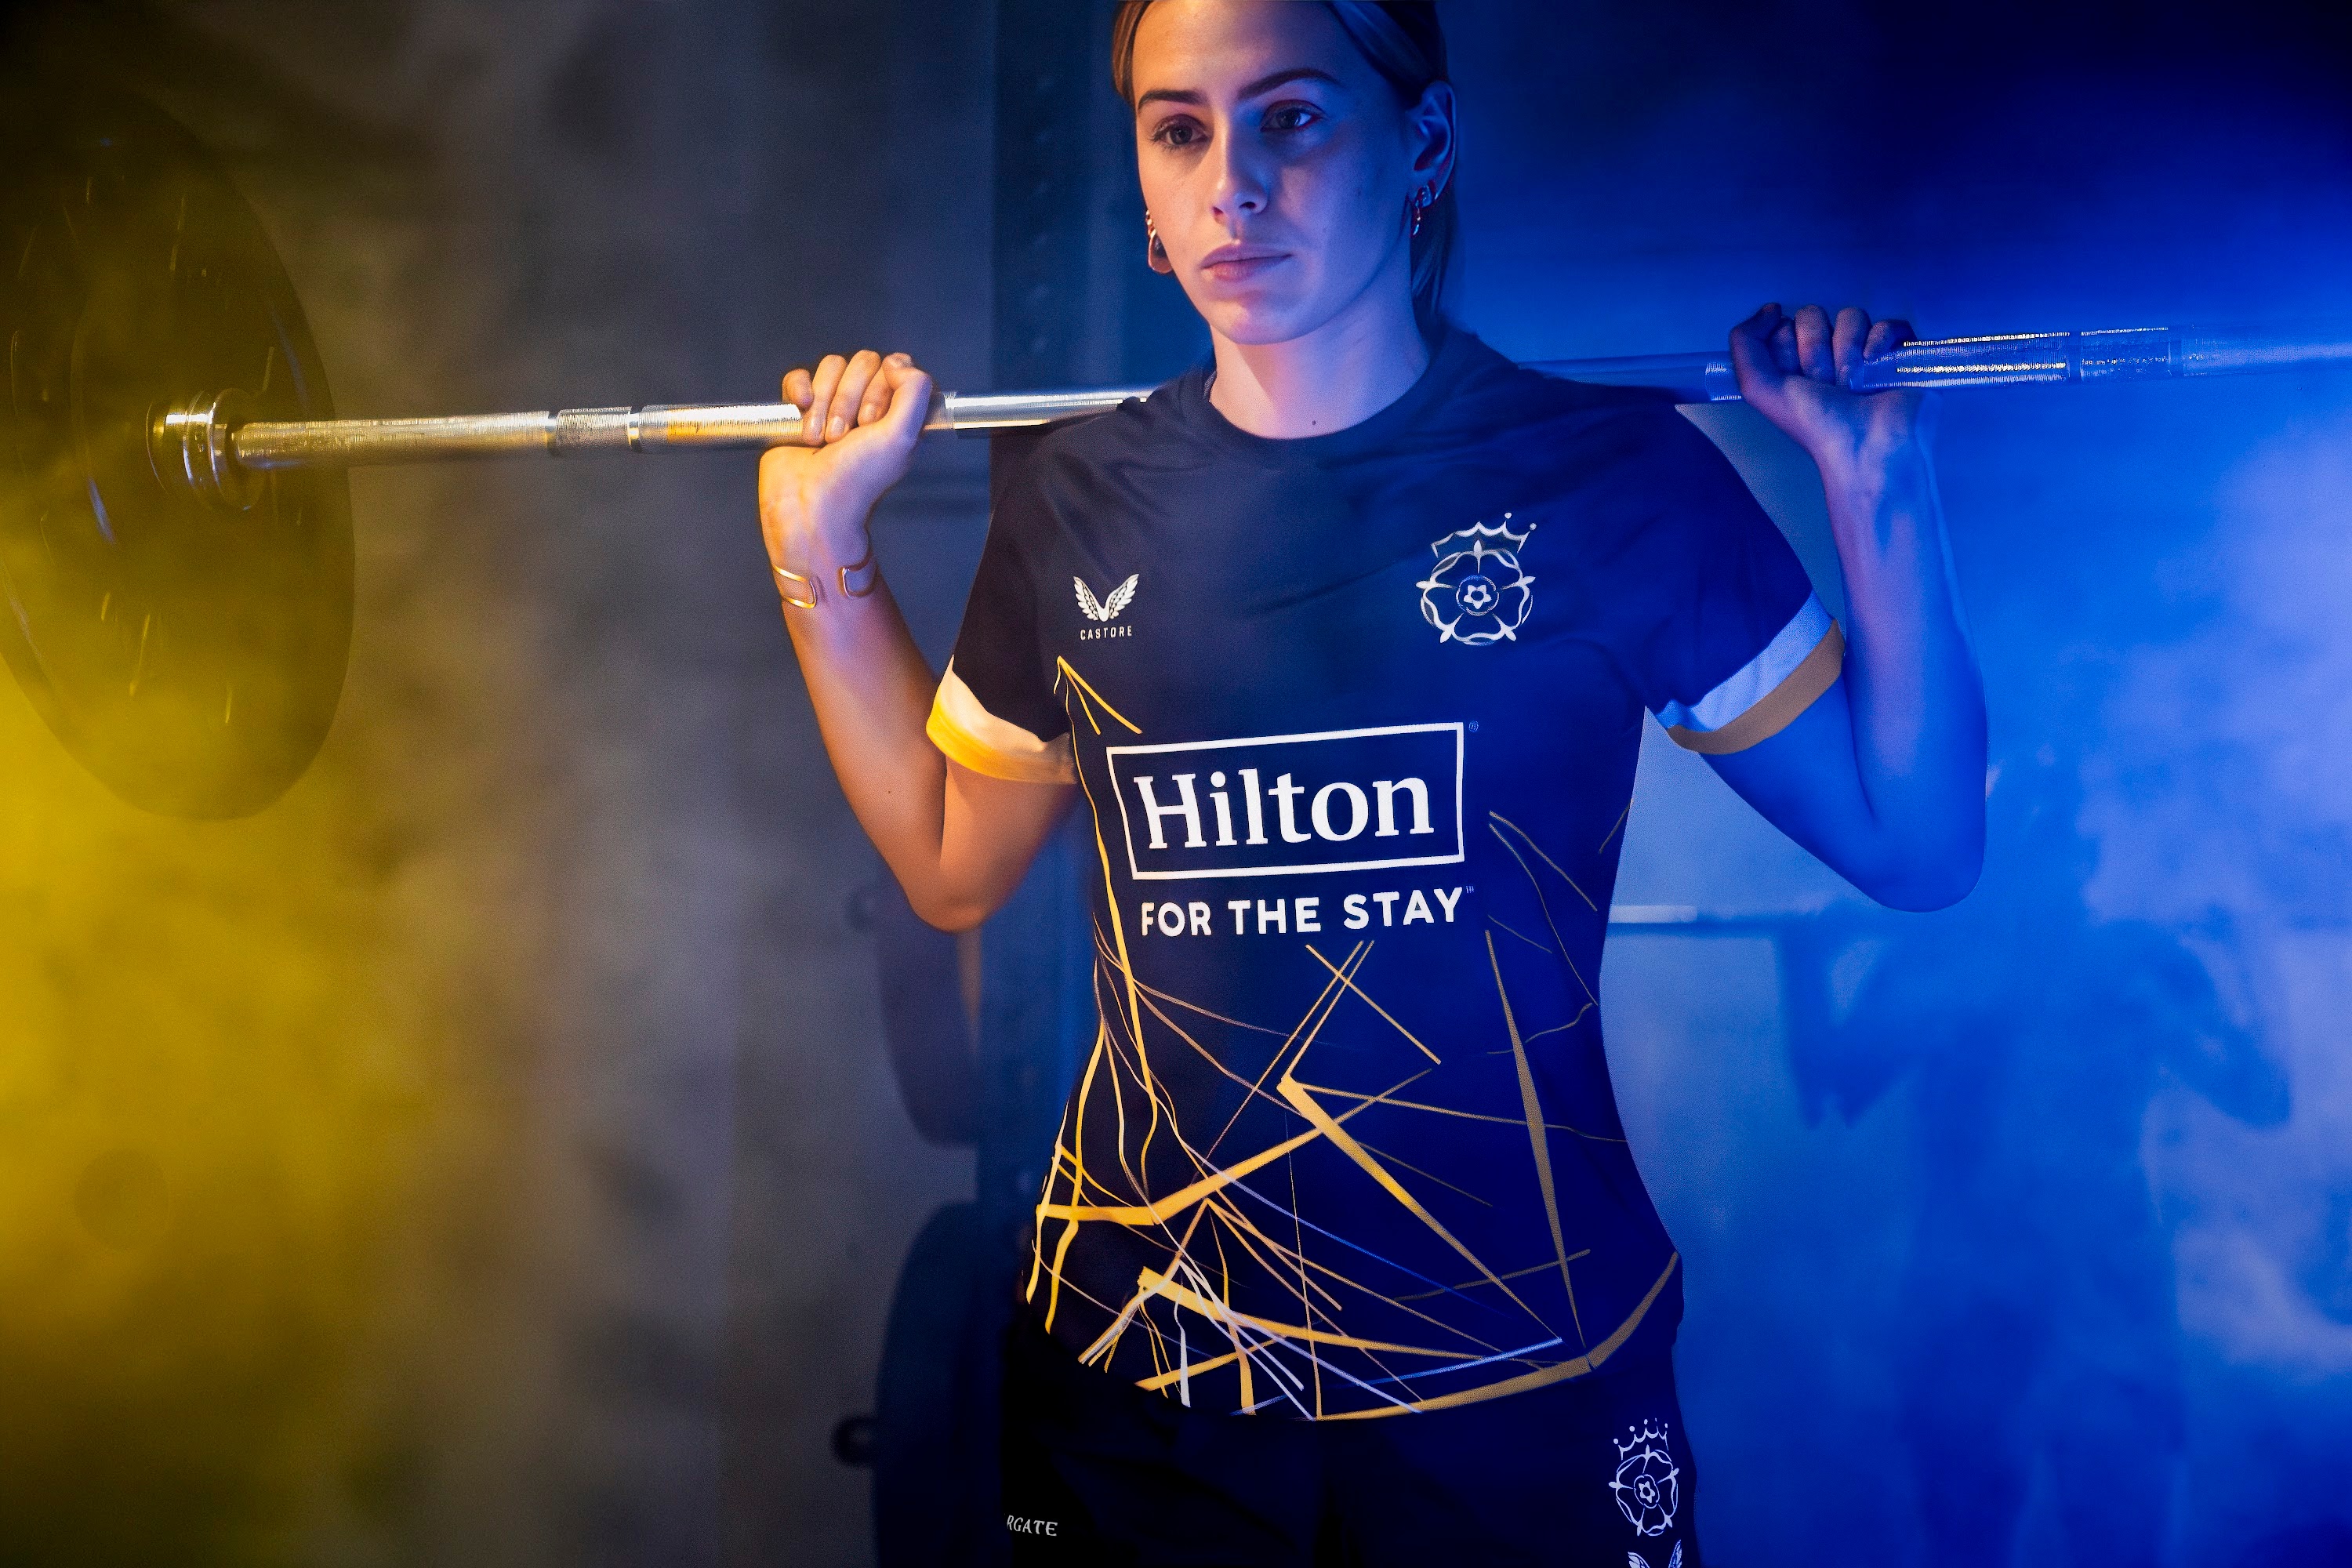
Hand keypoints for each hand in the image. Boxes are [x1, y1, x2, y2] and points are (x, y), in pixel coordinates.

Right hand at [758, 350, 932, 578]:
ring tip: (821, 438)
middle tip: (844, 436)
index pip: (894, 366)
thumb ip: (915, 391)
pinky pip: (799, 376)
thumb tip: (898, 363)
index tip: (871, 423)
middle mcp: (866, 405)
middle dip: (848, 399)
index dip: (879, 389)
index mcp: (895, 413)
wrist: (811, 506)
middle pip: (860, 362)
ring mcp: (831, 405)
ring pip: (830, 366)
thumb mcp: (902, 437)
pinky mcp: (799, 408)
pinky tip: (800, 413)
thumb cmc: (856, 482)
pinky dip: (798, 390)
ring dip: (823, 402)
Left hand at [1728, 304, 1926, 478]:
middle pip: (1814, 316)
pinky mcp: (1899, 352)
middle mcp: (1827, 357)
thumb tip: (1770, 309)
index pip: (1783, 326)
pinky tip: (1876, 365)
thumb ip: (1744, 343)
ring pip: (1851, 317)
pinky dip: (1882, 342)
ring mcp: (1863, 353)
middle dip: (1816, 350)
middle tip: (1825, 384)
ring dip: (1848, 351)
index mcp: (1794, 365)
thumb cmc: (1813, 423)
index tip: (1795, 380)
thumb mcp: (1758, 387)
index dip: (1786, 349)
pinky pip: (1889, 324)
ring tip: (1852, 384)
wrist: (1865, 445)